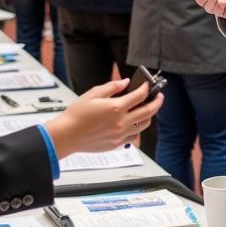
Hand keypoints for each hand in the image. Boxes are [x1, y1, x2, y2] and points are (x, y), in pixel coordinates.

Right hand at [45, 79, 163, 154]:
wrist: (67, 135)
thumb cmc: (76, 115)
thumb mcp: (92, 94)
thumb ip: (111, 87)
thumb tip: (124, 82)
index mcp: (115, 108)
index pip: (139, 96)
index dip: (146, 88)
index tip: (147, 85)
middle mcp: (121, 122)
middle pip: (148, 111)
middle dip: (156, 102)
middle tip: (159, 97)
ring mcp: (120, 134)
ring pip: (144, 125)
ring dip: (149, 116)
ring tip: (147, 109)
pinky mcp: (117, 144)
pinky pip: (134, 136)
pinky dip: (137, 128)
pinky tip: (134, 122)